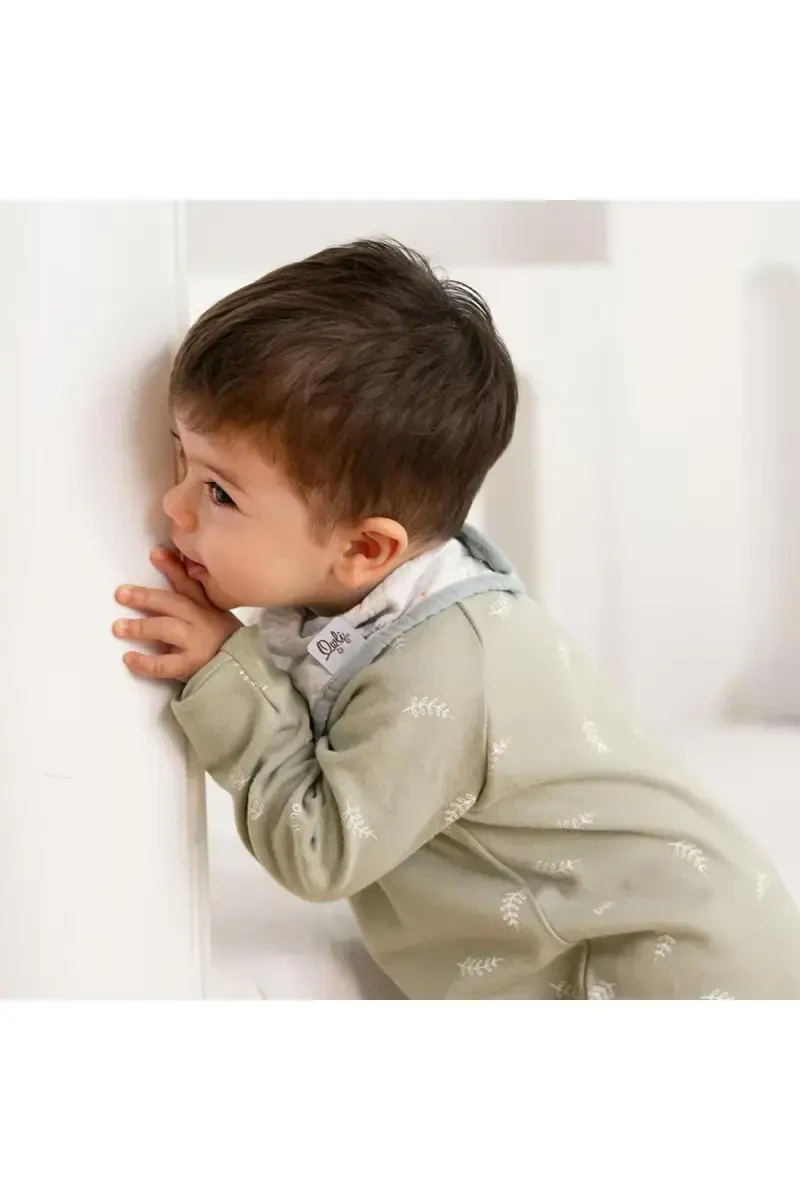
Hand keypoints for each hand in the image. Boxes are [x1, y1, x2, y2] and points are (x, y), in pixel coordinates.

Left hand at [113, 546, 242, 681]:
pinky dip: (146, 663)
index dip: (172, 568)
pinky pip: (165, 665)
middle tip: (121, 593)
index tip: (156, 553)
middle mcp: (200, 620)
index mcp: (204, 606)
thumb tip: (166, 565)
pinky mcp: (191, 665)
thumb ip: (191, 595)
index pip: (187, 583)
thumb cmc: (221, 640)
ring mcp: (196, 643)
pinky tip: (129, 658)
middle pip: (172, 604)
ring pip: (167, 630)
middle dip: (146, 597)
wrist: (240, 670)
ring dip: (141, 628)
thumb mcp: (212, 613)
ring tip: (118, 627)